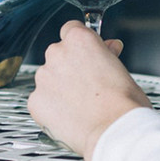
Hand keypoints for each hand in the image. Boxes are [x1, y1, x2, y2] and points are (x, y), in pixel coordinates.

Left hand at [27, 20, 151, 160]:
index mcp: (79, 40)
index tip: (88, 55)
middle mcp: (57, 53)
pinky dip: (51, 108)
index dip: (81, 45)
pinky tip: (69, 117)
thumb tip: (108, 48)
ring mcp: (44, 77)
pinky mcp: (35, 101)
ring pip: (48, 78)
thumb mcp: (122, 70)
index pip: (71, 29)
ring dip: (59, 88)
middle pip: (58, 54)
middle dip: (69, 67)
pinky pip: (41, 100)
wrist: (114, 131)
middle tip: (88, 86)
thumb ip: (107, 55)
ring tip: (80, 106)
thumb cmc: (124, 103)